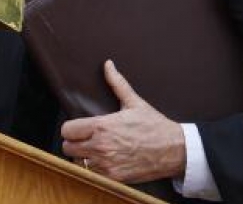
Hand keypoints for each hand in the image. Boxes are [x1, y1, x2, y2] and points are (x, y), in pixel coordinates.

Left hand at [60, 60, 185, 183]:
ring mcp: (107, 164)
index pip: (67, 130)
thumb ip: (117, 83)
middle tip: (84, 139)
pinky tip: (102, 161)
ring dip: (83, 157)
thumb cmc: (155, 126)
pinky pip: (91, 175)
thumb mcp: (134, 102)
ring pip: (77, 162)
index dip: (70, 128)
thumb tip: (108, 65)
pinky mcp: (113, 177)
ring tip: (93, 151)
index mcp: (102, 126)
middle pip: (67, 147)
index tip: (77, 128)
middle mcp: (101, 146)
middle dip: (74, 142)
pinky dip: (93, 170)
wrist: (175, 150)